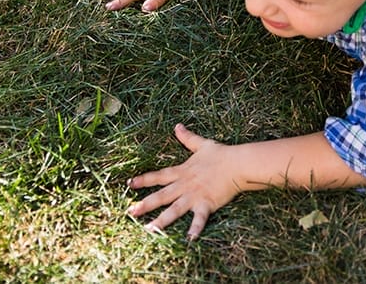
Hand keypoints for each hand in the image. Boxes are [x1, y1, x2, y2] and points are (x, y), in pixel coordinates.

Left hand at [127, 124, 239, 240]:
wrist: (236, 163)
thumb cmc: (221, 154)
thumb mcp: (202, 144)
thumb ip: (188, 138)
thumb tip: (178, 126)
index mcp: (182, 172)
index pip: (159, 176)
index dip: (143, 179)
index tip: (129, 184)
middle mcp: (184, 185)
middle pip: (161, 196)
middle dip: (145, 204)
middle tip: (130, 212)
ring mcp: (194, 196)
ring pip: (174, 210)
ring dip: (161, 221)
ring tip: (148, 230)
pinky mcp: (206, 204)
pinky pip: (199, 219)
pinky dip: (195, 229)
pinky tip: (189, 239)